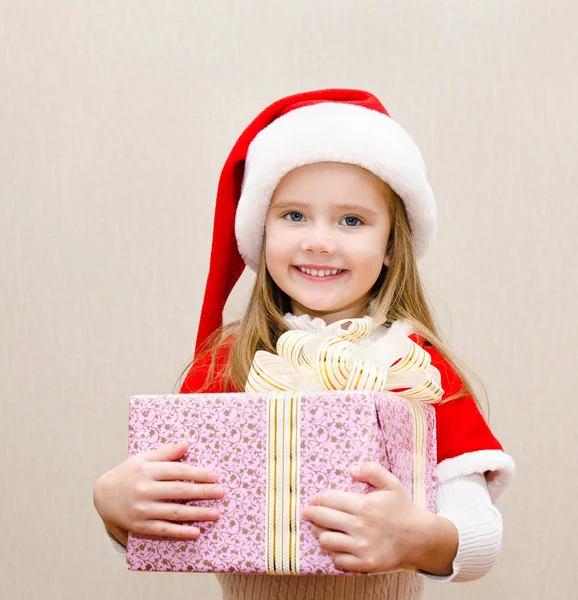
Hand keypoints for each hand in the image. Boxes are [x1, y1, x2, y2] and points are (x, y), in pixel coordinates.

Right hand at [93, 441, 224, 540]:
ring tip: (216, 513)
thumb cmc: (128, 473)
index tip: (215, 475)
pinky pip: (163, 530)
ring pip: (174, 512)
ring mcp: (142, 510)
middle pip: (179, 491)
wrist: (103, 496)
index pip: (178, 471)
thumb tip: (188, 443)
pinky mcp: (140, 526)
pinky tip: (196, 532)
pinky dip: (180, 532)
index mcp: (147, 470)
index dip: (198, 473)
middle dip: (203, 492)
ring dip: (197, 514)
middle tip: (221, 492)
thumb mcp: (143, 458)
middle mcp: (144, 490)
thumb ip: (166, 452)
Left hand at [301, 461, 425, 572]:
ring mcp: (362, 547)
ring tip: (319, 528)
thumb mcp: (391, 482)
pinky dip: (334, 552)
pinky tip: (336, 544)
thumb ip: (371, 470)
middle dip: (311, 514)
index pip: (329, 499)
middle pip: (322, 519)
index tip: (314, 499)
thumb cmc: (402, 508)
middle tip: (307, 512)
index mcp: (364, 505)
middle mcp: (360, 526)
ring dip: (320, 533)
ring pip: (326, 540)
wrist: (419, 537)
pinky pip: (338, 560)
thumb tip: (351, 469)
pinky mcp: (365, 563)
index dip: (318, 498)